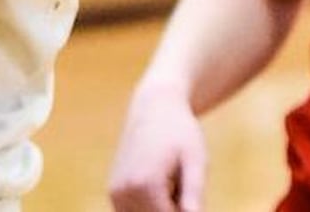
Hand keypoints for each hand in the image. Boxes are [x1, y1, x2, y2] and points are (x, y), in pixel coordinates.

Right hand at [109, 80, 207, 211]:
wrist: (153, 107)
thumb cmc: (180, 132)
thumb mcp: (195, 160)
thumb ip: (194, 194)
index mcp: (144, 184)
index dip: (187, 211)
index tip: (192, 195)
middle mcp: (123, 191)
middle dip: (173, 208)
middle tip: (181, 181)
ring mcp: (115, 193)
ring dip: (160, 208)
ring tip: (172, 184)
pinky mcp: (113, 192)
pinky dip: (150, 207)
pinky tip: (163, 186)